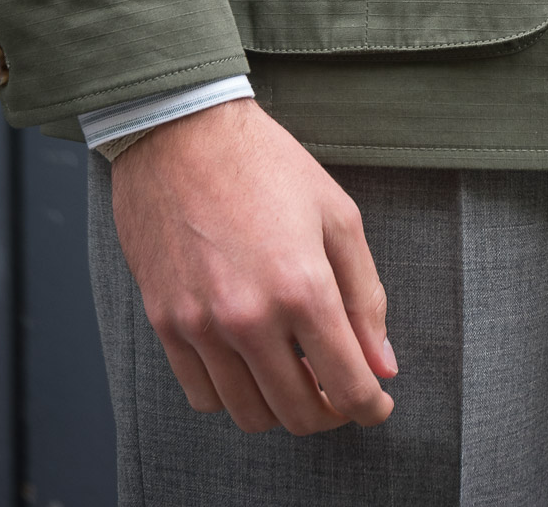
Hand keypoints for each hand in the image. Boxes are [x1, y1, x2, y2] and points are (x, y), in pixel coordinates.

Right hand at [110, 98, 396, 432]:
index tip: (377, 405)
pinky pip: (203, 395)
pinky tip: (252, 363)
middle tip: (341, 389)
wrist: (182, 134)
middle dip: (330, 413)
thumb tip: (382, 364)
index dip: (371, 407)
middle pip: (298, 413)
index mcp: (302, 286)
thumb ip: (366, 297)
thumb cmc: (266, 165)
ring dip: (283, 408)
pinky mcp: (165, 323)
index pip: (347, 384)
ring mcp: (201, 325)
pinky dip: (234, 395)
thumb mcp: (338, 217)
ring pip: (249, 414)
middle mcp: (249, 317)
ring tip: (298, 373)